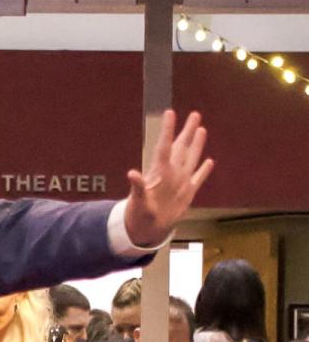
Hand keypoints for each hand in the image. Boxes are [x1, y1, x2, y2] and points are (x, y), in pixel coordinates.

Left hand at [124, 110, 213, 246]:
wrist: (146, 229)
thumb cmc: (138, 214)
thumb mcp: (137, 201)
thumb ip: (137, 186)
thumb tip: (131, 174)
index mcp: (159, 172)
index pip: (165, 146)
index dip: (168, 130)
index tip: (170, 112)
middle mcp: (171, 173)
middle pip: (181, 147)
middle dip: (187, 131)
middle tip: (194, 114)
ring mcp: (180, 182)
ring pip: (191, 158)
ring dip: (196, 144)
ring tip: (201, 129)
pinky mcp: (187, 194)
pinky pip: (198, 179)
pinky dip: (204, 171)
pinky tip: (209, 161)